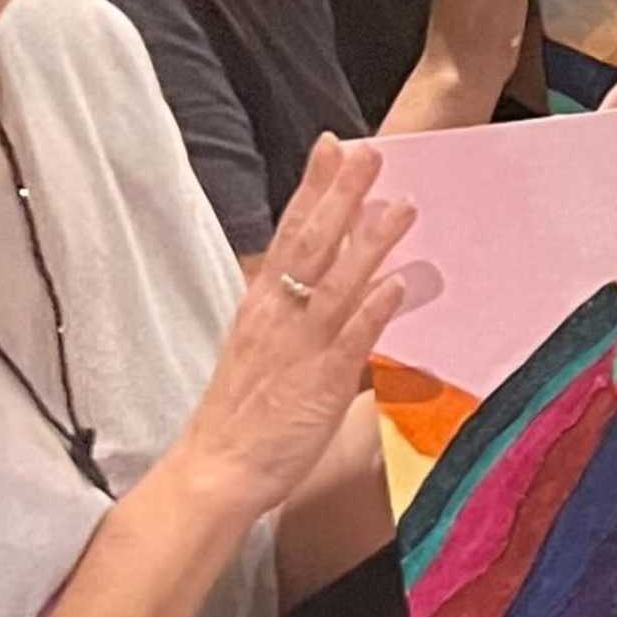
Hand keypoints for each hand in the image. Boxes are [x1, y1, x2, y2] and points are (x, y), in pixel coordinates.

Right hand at [180, 140, 414, 519]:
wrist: (215, 470)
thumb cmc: (242, 415)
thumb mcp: (264, 350)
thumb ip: (301, 318)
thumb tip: (342, 292)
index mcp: (261, 305)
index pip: (288, 233)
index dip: (311, 189)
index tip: (330, 146)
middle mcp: (277, 317)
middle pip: (310, 244)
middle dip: (341, 196)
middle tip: (369, 152)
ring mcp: (299, 347)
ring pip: (336, 284)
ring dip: (370, 243)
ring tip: (401, 205)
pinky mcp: (319, 384)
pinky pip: (349, 340)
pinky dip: (372, 309)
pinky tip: (396, 282)